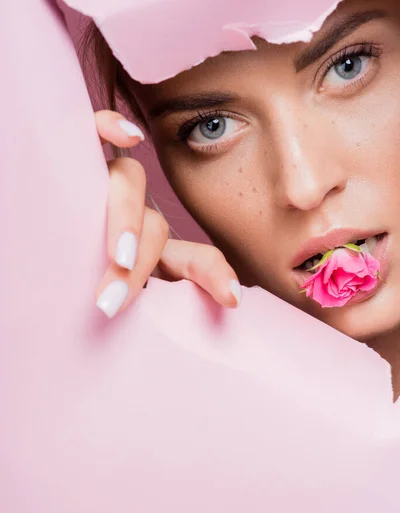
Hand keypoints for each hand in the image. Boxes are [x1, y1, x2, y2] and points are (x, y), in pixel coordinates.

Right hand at [94, 110, 241, 317]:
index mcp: (153, 251)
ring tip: (118, 257)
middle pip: (154, 226)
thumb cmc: (83, 278)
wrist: (42, 254)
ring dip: (124, 219)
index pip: (192, 257)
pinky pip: (95, 132)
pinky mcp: (81, 161)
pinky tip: (128, 135)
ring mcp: (110, 186)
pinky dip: (109, 128)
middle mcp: (138, 216)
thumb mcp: (125, 294)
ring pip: (128, 183)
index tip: (230, 298)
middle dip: (141, 262)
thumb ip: (163, 296)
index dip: (212, 272)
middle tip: (115, 302)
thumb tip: (227, 305)